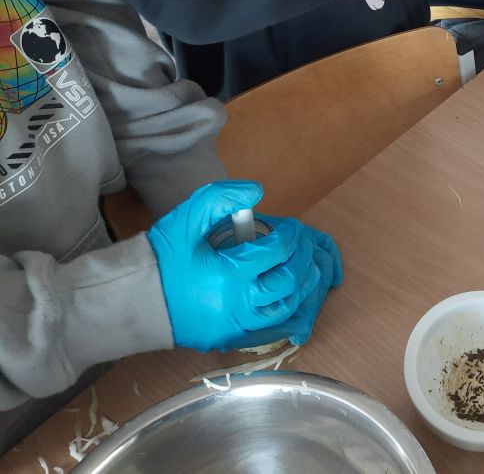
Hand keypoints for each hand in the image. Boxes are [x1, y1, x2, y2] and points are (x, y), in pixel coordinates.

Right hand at [147, 181, 336, 351]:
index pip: (277, 252)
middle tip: (302, 246)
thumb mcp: (186, 219)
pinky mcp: (228, 339)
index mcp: (228, 275)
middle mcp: (236, 306)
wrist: (130, 300)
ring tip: (304, 269)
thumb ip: (220, 198)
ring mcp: (233, 327)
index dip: (291, 236)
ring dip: (301, 288)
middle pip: (287, 283)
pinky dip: (287, 312)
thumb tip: (256, 191)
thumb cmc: (160, 259)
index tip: (291, 228)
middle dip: (303, 260)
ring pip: (284, 310)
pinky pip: (270, 330)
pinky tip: (288, 296)